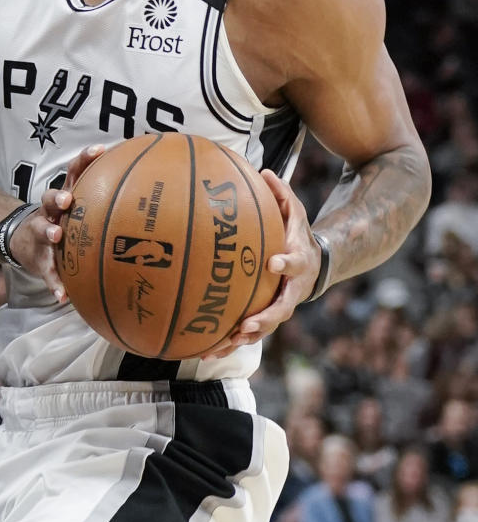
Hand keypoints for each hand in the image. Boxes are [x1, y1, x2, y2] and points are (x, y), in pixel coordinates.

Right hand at [8, 145, 105, 299]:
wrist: (23, 243)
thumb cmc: (63, 222)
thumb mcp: (78, 208)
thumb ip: (106, 201)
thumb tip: (151, 194)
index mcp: (65, 197)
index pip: (74, 171)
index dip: (85, 159)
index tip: (99, 150)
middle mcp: (51, 212)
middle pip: (50, 198)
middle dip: (58, 197)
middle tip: (67, 201)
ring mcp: (42, 234)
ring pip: (42, 229)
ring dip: (49, 231)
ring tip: (56, 236)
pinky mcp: (39, 258)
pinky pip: (47, 272)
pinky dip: (54, 283)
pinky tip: (63, 295)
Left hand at [206, 168, 321, 356]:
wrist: (316, 263)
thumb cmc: (297, 233)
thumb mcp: (296, 210)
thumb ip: (281, 193)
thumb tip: (263, 169)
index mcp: (298, 262)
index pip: (296, 263)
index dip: (286, 265)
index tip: (273, 264)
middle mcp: (292, 290)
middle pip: (282, 309)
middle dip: (265, 318)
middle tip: (247, 325)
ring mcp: (280, 306)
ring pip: (264, 328)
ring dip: (244, 339)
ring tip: (222, 345)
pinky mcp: (266, 316)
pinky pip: (248, 333)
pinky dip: (230, 343)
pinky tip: (205, 351)